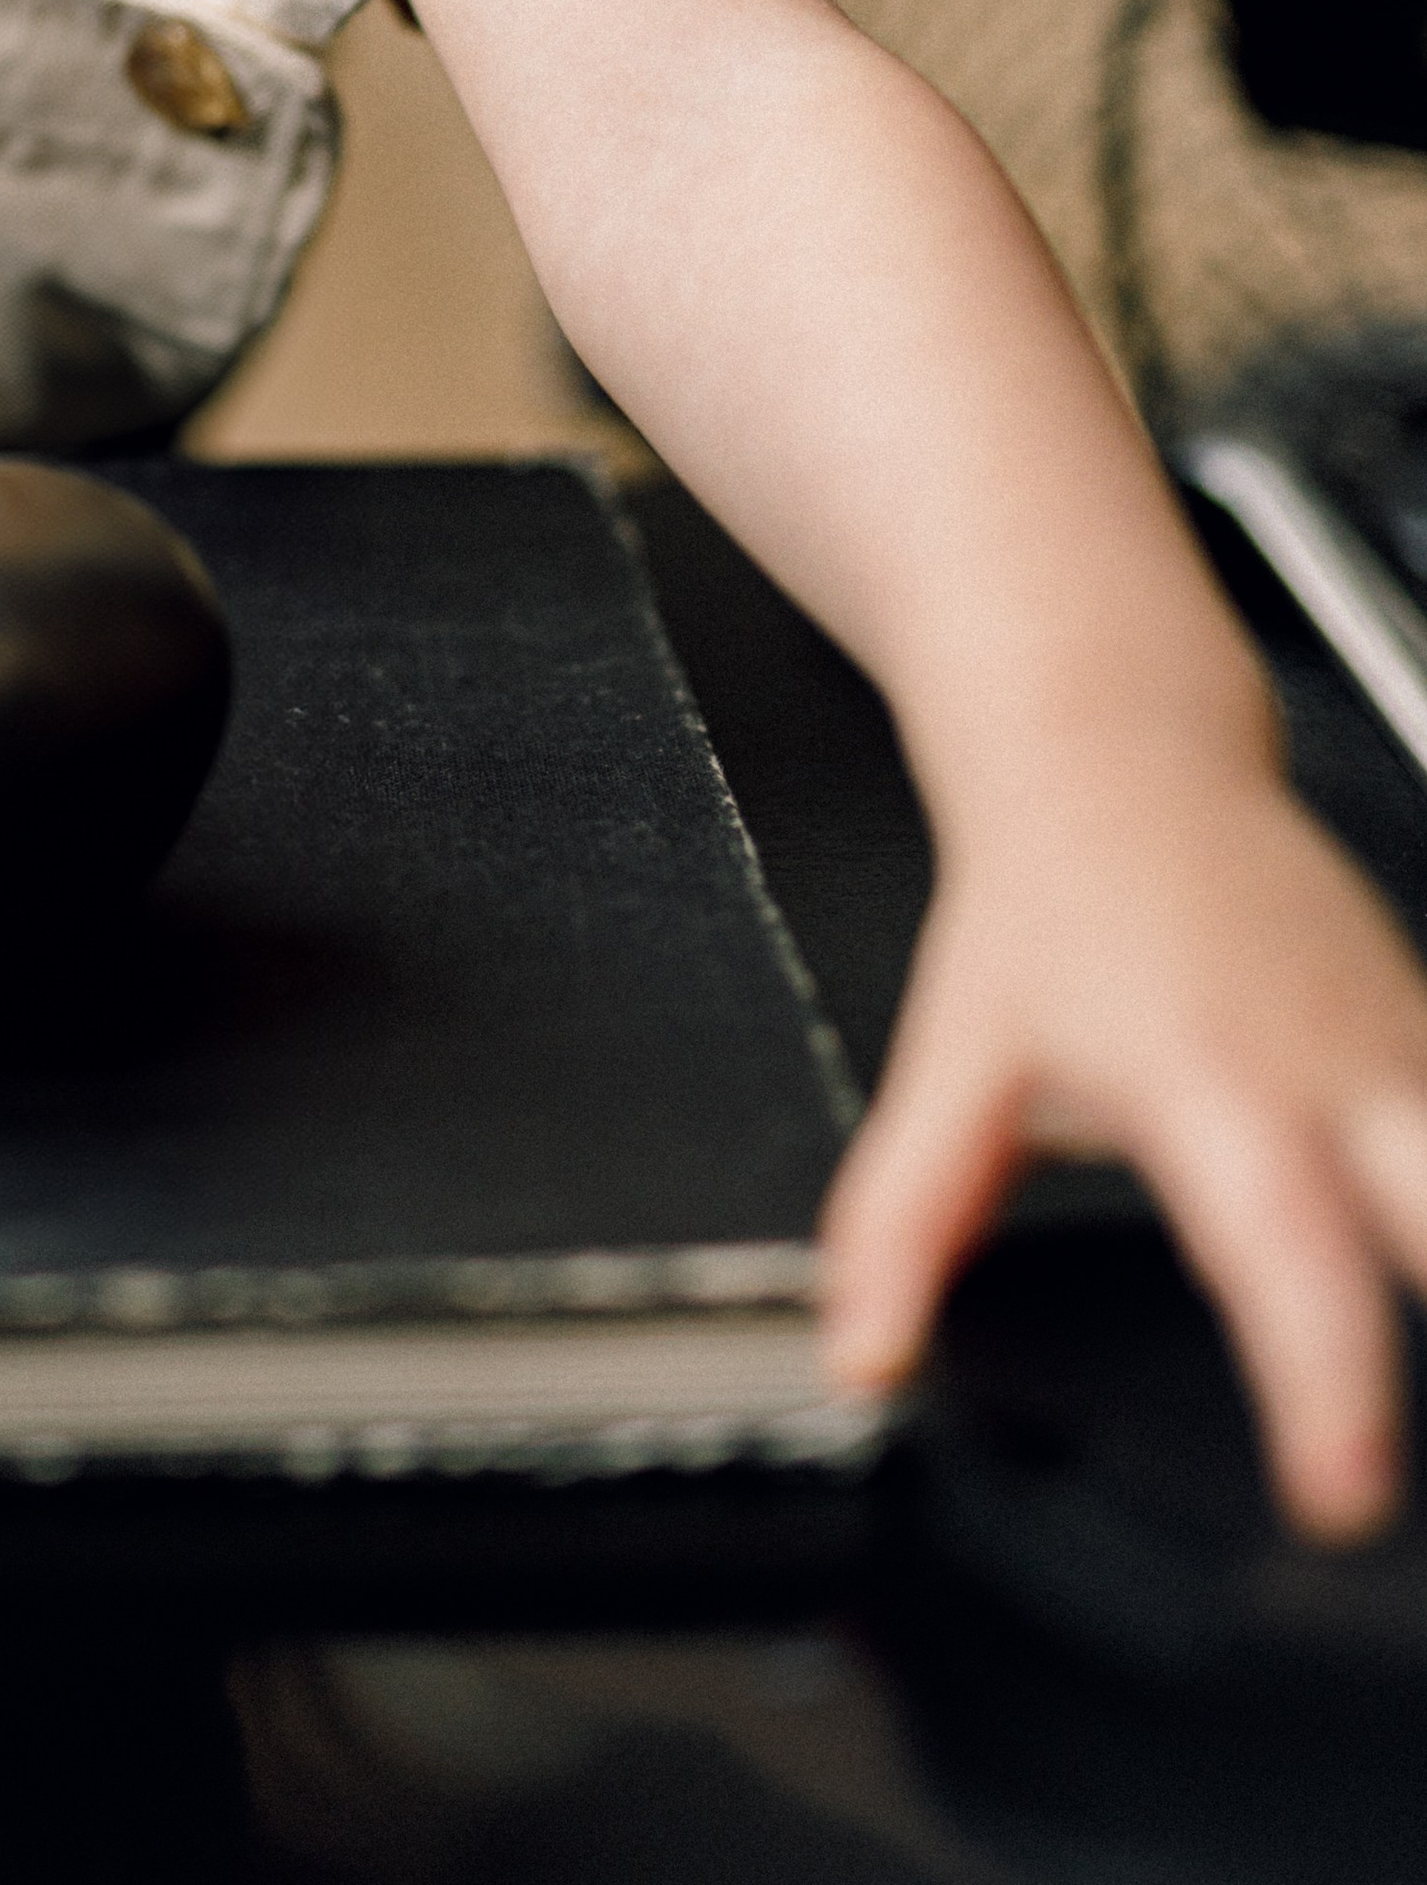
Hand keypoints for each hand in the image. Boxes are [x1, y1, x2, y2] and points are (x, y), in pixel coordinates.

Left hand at [821, 762, 1426, 1539]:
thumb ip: (907, 1218)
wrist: (1117, 743)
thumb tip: (863, 1347)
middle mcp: (1334, 1071)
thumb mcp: (957, 1058)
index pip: (1284, 1260)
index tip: (1343, 1492)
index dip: (1325, 1387)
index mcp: (1213, 1089)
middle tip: (1425, 1472)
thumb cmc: (1048, 898)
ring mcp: (1403, 1048)